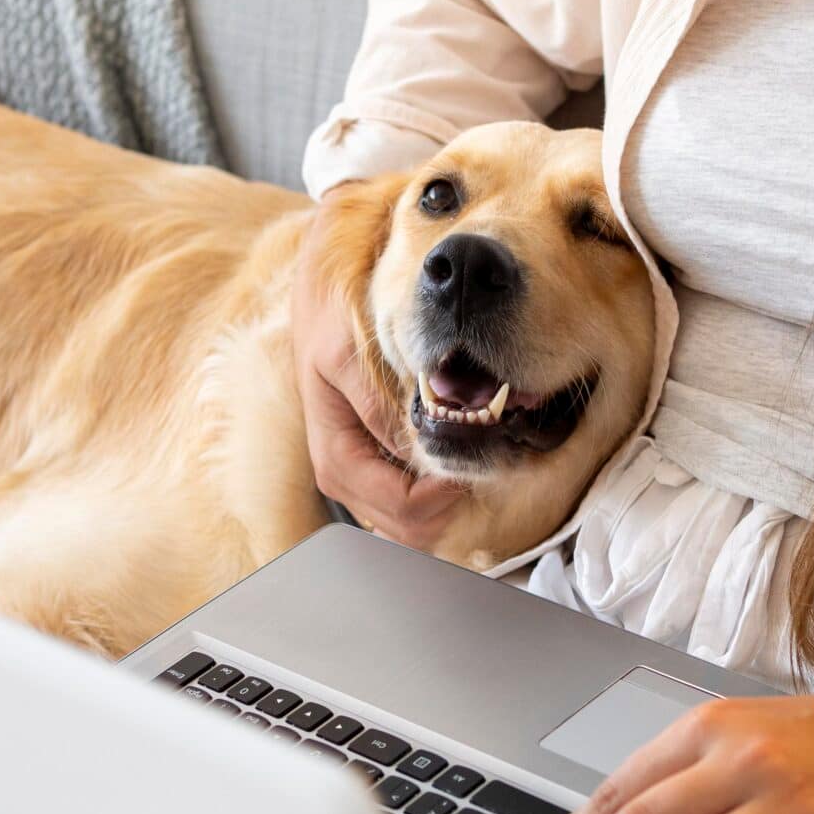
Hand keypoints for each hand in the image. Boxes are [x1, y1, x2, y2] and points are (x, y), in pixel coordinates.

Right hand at [292, 200, 463, 548]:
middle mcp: (346, 476)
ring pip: (415, 523)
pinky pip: (415, 499)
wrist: (321, 283)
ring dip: (454, 496)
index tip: (482, 453)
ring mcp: (361, 473)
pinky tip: (464, 450)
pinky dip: (444, 484)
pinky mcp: (376, 461)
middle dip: (456, 500)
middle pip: (411, 529)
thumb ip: (380, 409)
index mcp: (336, 458)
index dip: (449, 493)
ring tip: (483, 450)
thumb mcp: (348, 356)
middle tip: (493, 454)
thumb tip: (416, 455)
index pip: (403, 509)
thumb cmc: (331, 315)